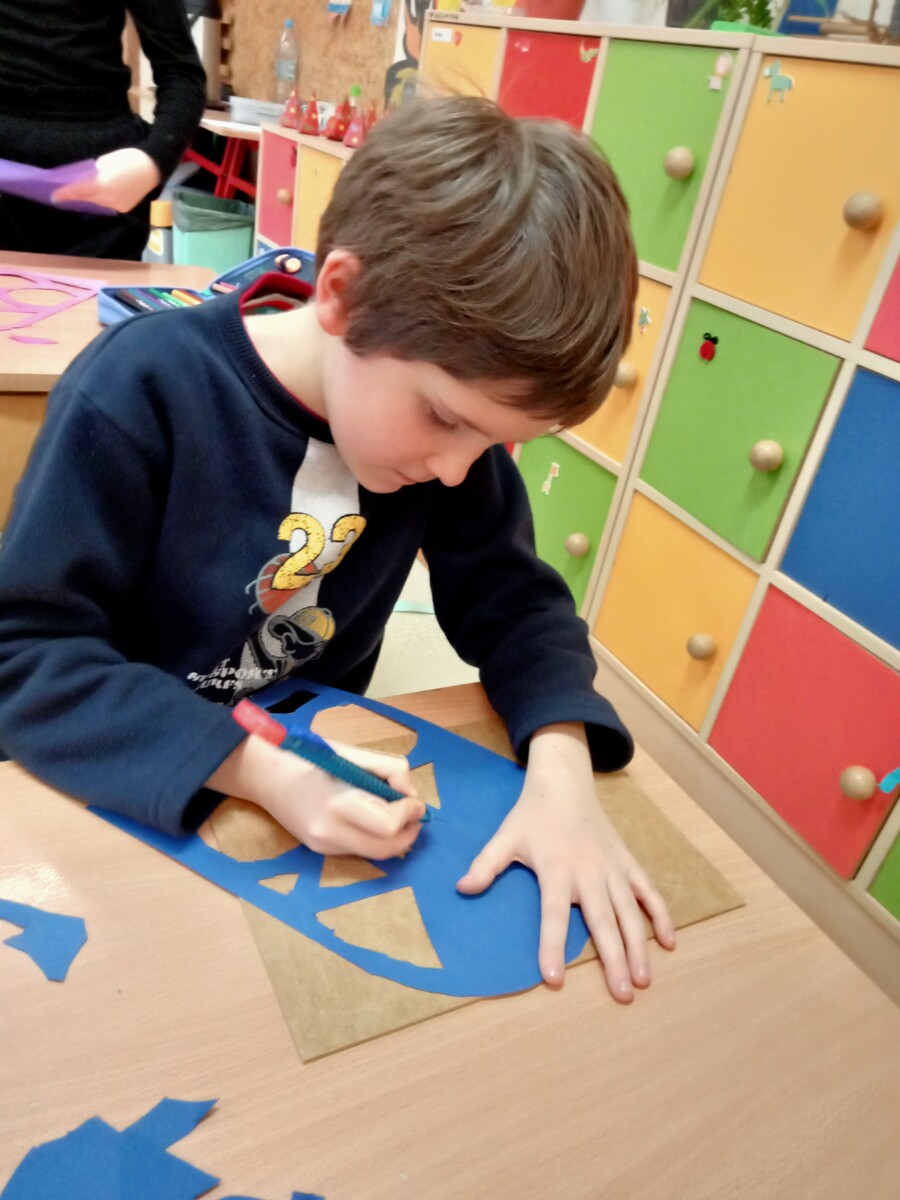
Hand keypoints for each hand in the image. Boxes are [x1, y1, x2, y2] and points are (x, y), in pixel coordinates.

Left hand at [52, 148, 161, 212]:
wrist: (153, 167)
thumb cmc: (128, 158)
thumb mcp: (105, 161)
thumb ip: (92, 172)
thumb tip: (81, 180)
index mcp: (104, 184)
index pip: (79, 190)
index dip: (66, 194)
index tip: (54, 197)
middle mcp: (110, 198)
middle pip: (86, 199)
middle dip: (75, 196)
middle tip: (62, 194)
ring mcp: (118, 205)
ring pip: (96, 203)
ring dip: (87, 198)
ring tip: (79, 193)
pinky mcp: (124, 208)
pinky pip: (107, 206)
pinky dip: (100, 200)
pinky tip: (98, 194)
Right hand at [206, 735, 426, 859]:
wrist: (265, 774)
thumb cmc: (310, 757)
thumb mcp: (352, 754)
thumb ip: (388, 771)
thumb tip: (409, 794)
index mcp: (337, 805)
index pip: (387, 825)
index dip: (409, 813)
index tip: (415, 800)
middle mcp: (329, 834)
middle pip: (385, 849)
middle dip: (408, 833)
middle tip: (416, 815)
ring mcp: (323, 846)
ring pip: (374, 854)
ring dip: (395, 839)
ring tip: (399, 817)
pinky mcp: (320, 851)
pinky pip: (358, 850)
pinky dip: (375, 838)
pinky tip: (374, 820)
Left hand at [457, 723, 675, 1002]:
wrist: (564, 782)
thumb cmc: (532, 815)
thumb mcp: (505, 837)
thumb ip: (486, 865)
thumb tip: (462, 889)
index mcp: (556, 869)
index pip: (553, 915)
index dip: (552, 946)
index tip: (554, 979)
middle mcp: (589, 872)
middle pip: (602, 922)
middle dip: (614, 960)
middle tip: (622, 995)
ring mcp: (612, 868)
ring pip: (630, 913)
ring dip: (639, 946)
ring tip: (644, 980)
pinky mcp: (628, 862)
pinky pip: (648, 892)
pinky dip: (661, 915)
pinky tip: (670, 942)